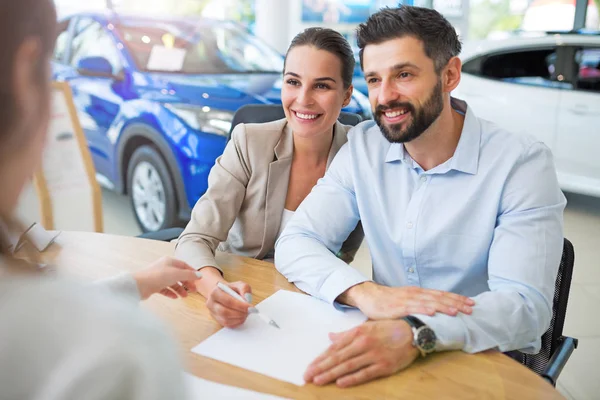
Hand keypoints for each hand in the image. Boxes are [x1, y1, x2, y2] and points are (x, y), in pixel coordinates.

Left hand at [132, 257, 201, 299]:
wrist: (139, 285)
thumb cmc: (157, 276)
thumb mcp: (177, 274)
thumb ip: (189, 275)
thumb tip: (199, 275)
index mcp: (170, 261)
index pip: (184, 265)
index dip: (192, 272)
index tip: (198, 279)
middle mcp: (164, 267)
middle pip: (179, 274)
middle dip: (186, 282)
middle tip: (193, 290)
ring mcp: (159, 276)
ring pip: (172, 282)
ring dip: (179, 289)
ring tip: (184, 296)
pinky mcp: (154, 285)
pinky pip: (165, 289)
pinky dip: (171, 292)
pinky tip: (175, 297)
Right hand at [206, 281, 252, 327]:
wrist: (223, 293)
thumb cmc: (231, 289)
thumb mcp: (239, 284)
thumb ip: (244, 288)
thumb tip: (247, 298)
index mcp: (215, 292)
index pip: (228, 301)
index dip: (240, 305)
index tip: (251, 307)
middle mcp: (211, 303)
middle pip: (225, 312)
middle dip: (240, 313)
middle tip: (249, 312)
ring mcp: (213, 313)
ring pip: (226, 320)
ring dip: (239, 318)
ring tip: (246, 313)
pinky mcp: (216, 319)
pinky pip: (227, 325)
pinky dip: (236, 322)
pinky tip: (242, 317)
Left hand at [305, 320, 417, 387]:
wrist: (414, 331)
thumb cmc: (388, 328)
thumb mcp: (366, 326)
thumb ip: (347, 333)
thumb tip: (331, 337)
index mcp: (357, 332)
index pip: (334, 348)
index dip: (320, 358)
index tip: (309, 367)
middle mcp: (363, 343)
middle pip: (337, 358)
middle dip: (320, 367)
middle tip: (307, 377)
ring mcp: (373, 354)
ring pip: (347, 366)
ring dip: (331, 374)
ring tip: (318, 380)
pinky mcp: (384, 365)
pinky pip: (365, 373)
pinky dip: (352, 378)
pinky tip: (340, 383)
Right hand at [339, 282, 474, 318]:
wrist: (368, 296)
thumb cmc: (387, 301)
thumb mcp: (407, 302)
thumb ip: (419, 307)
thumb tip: (436, 315)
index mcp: (419, 293)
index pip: (441, 295)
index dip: (456, 298)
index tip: (471, 303)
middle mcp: (415, 294)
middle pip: (439, 297)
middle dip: (456, 302)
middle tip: (471, 308)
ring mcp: (407, 299)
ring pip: (429, 302)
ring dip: (444, 306)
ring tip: (457, 311)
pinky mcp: (397, 306)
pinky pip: (413, 308)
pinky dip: (424, 309)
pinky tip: (433, 312)